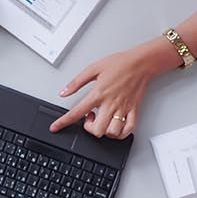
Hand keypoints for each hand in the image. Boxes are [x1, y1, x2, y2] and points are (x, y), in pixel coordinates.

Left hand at [51, 39, 179, 139]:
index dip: (63, 122)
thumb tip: (63, 92)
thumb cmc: (119, 63)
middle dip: (89, 129)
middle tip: (90, 118)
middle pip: (97, 129)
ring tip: (103, 120)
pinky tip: (115, 126)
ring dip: (104, 131)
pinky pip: (128, 130)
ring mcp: (123, 109)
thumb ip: (76, 82)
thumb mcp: (93, 68)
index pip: (77, 112)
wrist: (141, 63)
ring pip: (112, 133)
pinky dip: (120, 134)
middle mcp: (111, 104)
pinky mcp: (134, 111)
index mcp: (99, 93)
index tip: (55, 128)